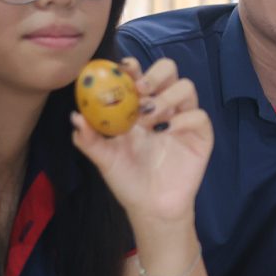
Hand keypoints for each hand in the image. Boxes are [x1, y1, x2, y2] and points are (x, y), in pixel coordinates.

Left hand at [71, 57, 212, 230]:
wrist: (150, 208)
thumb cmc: (127, 180)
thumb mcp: (104, 159)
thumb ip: (89, 139)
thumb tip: (75, 117)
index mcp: (139, 106)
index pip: (140, 74)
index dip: (133, 67)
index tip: (123, 70)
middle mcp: (163, 107)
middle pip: (169, 70)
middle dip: (155, 74)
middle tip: (141, 90)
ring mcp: (183, 119)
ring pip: (186, 87)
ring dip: (166, 97)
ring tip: (149, 118)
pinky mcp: (200, 135)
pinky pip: (199, 115)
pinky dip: (183, 119)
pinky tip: (166, 132)